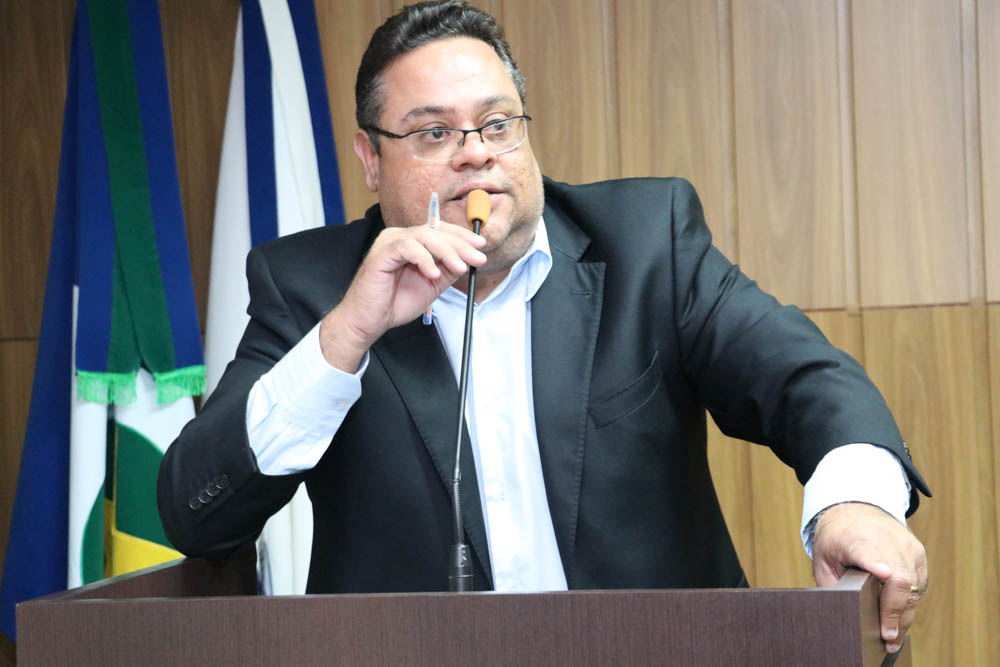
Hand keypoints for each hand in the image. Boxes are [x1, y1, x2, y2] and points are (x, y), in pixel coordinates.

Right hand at [318, 222, 486, 371]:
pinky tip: (433, 273)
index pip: (440, 230)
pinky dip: (424, 259)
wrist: (369, 321)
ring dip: (447, 251)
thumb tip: (470, 260)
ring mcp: (389, 242)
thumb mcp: (431, 286)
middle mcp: (400, 237)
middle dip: (460, 244)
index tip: (481, 247)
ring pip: (424, 235)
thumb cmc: (394, 303)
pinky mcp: (381, 253)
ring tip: (459, 268)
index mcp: (412, 242)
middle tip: (477, 258)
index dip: (461, 236)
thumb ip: (448, 270)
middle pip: (435, 230)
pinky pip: (408, 247)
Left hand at [812, 502, 927, 653]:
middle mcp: (885, 540)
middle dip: (894, 613)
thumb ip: (831, 584)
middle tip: (887, 638)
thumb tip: (839, 613)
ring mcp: (906, 545)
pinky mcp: (918, 551)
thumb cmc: (836, 537)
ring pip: (913, 587)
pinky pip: (919, 583)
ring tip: (893, 637)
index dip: (876, 564)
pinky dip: (910, 602)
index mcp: (855, 539)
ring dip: (904, 615)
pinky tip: (899, 617)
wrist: (854, 508)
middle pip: (899, 579)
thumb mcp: (822, 558)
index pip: (868, 552)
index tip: (883, 573)